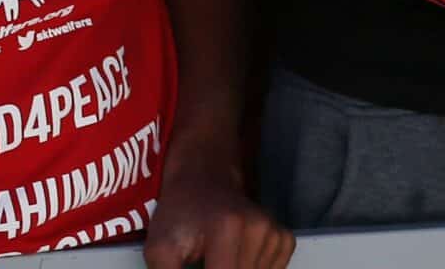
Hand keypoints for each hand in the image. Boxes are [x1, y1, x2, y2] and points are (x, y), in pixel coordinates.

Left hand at [143, 159, 293, 268]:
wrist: (204, 184)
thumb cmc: (179, 217)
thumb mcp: (160, 250)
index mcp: (228, 228)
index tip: (199, 268)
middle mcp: (260, 228)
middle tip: (203, 264)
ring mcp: (275, 233)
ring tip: (218, 262)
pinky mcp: (284, 239)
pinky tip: (236, 262)